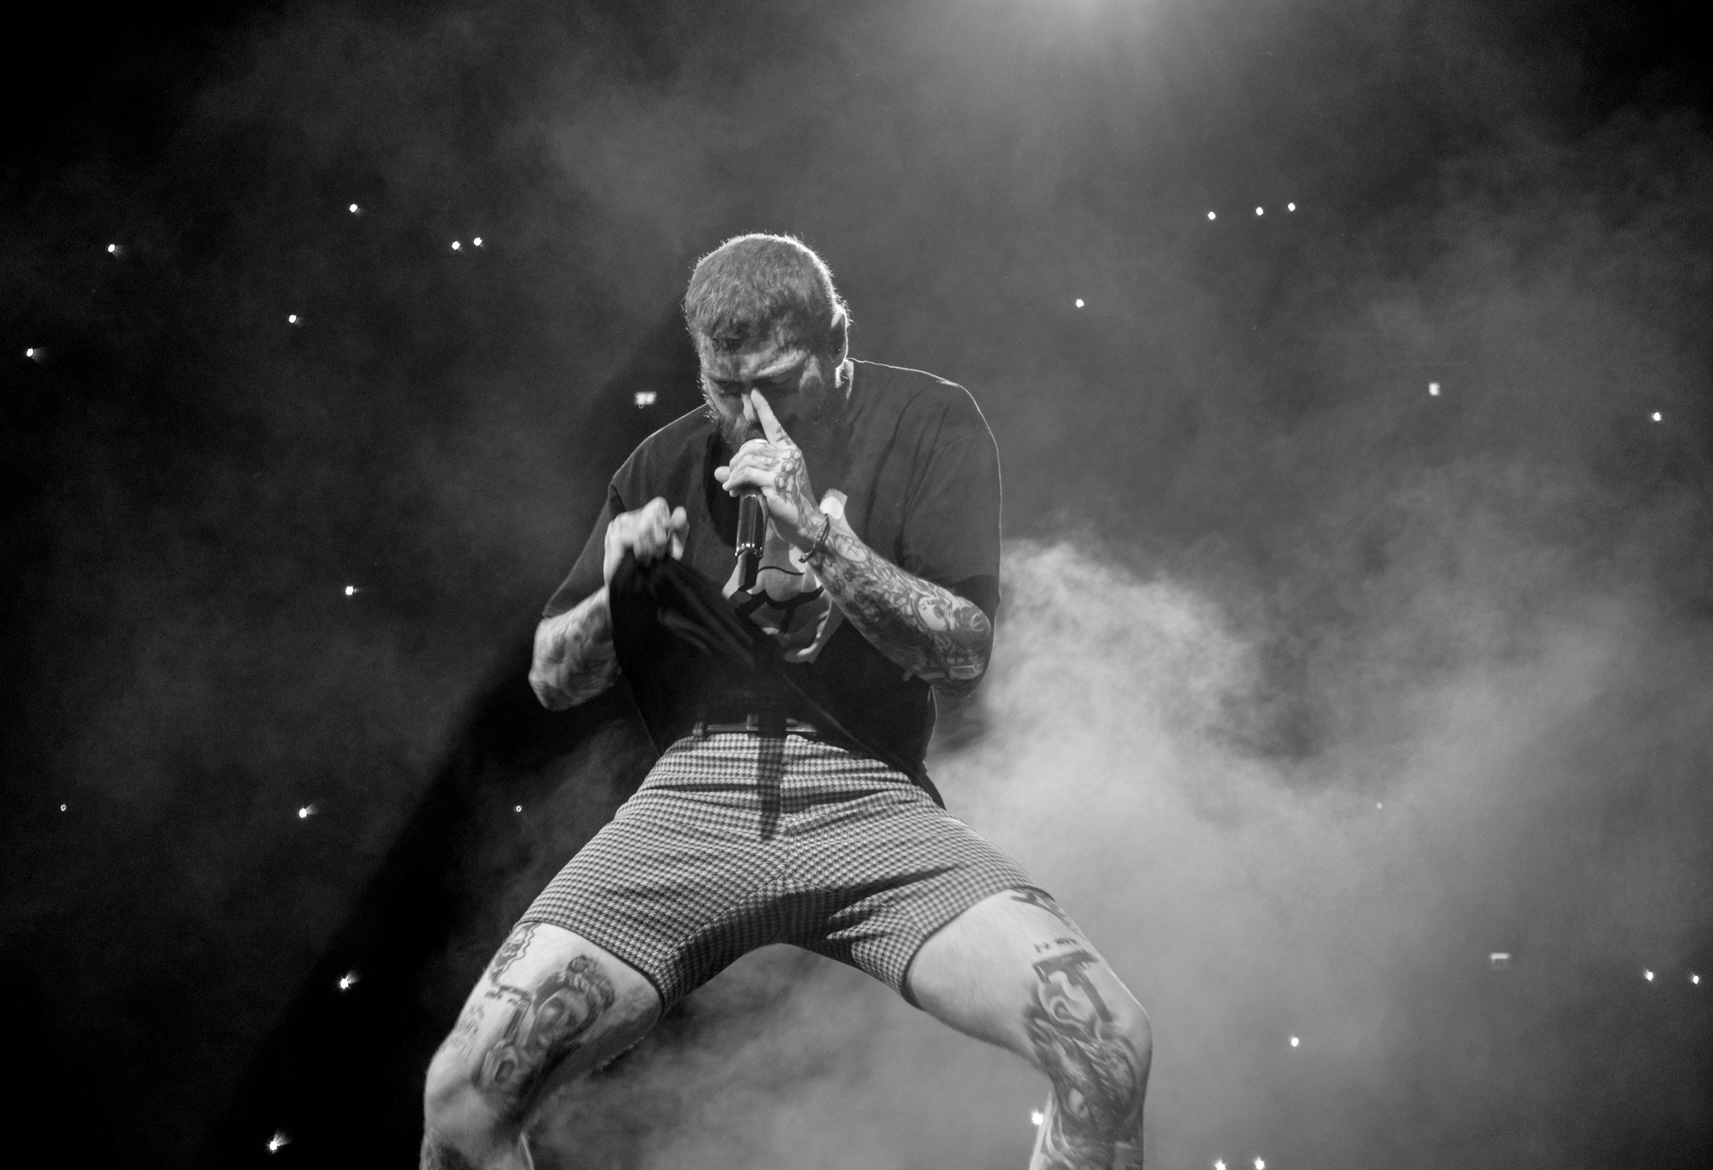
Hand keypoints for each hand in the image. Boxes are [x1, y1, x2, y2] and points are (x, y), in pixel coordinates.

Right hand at [603, 497, 686, 582]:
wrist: (632, 590)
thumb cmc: (653, 568)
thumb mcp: (672, 548)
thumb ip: (678, 530)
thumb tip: (680, 511)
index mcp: (642, 516)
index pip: (659, 504)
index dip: (667, 522)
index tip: (666, 542)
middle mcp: (629, 516)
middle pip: (654, 514)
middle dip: (661, 538)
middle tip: (657, 556)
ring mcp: (619, 525)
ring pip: (645, 526)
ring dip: (651, 547)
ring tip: (648, 560)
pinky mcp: (614, 536)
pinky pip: (636, 536)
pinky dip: (642, 550)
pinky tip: (639, 560)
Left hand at [713, 391, 820, 546]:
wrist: (805, 523)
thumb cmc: (789, 503)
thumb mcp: (766, 485)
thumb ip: (746, 475)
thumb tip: (719, 473)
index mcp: (789, 450)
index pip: (774, 425)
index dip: (762, 408)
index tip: (752, 392)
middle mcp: (788, 454)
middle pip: (751, 446)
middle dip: (737, 460)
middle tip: (732, 477)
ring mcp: (783, 466)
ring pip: (747, 459)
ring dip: (734, 473)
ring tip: (732, 486)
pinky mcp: (776, 481)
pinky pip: (747, 474)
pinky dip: (735, 480)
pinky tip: (732, 489)